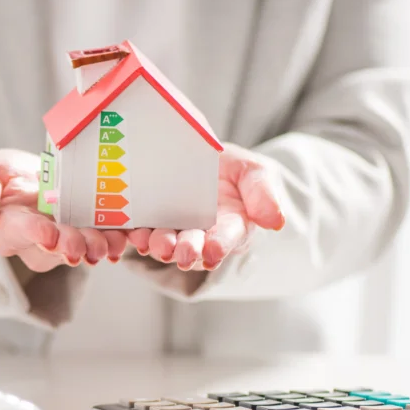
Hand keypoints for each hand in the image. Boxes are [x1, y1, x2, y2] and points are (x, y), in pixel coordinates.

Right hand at [0, 149, 128, 271]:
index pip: (19, 233)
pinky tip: (129, 235)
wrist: (25, 177)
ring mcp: (65, 237)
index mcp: (8, 227)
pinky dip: (118, 237)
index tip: (47, 234)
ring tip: (109, 244)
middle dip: (70, 246)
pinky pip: (104, 237)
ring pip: (81, 247)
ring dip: (97, 246)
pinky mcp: (88, 230)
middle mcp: (37, 240)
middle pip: (54, 248)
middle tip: (83, 247)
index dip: (34, 234)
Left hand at [126, 143, 284, 270]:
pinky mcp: (150, 223)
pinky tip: (133, 233)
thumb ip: (264, 193)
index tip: (213, 251)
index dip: (220, 245)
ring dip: (160, 247)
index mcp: (231, 227)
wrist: (199, 155)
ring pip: (167, 244)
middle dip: (187, 251)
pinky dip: (137, 235)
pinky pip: (142, 232)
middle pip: (194, 247)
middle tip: (181, 253)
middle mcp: (201, 235)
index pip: (227, 239)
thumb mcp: (254, 171)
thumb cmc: (232, 168)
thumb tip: (276, 222)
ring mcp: (174, 230)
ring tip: (155, 244)